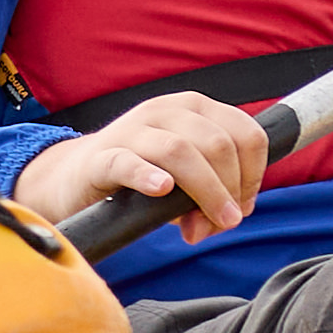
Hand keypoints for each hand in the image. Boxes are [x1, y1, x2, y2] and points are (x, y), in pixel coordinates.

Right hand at [11, 89, 269, 240]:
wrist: (77, 179)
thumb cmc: (143, 177)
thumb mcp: (185, 186)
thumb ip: (208, 203)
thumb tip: (218, 224)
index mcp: (194, 108)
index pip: (246, 133)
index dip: (255, 174)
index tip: (244, 205)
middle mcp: (165, 110)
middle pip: (218, 144)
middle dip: (230, 189)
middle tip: (224, 222)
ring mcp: (131, 130)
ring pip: (180, 151)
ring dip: (204, 191)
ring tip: (205, 224)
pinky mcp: (102, 157)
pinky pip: (128, 162)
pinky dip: (148, 176)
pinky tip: (161, 190)